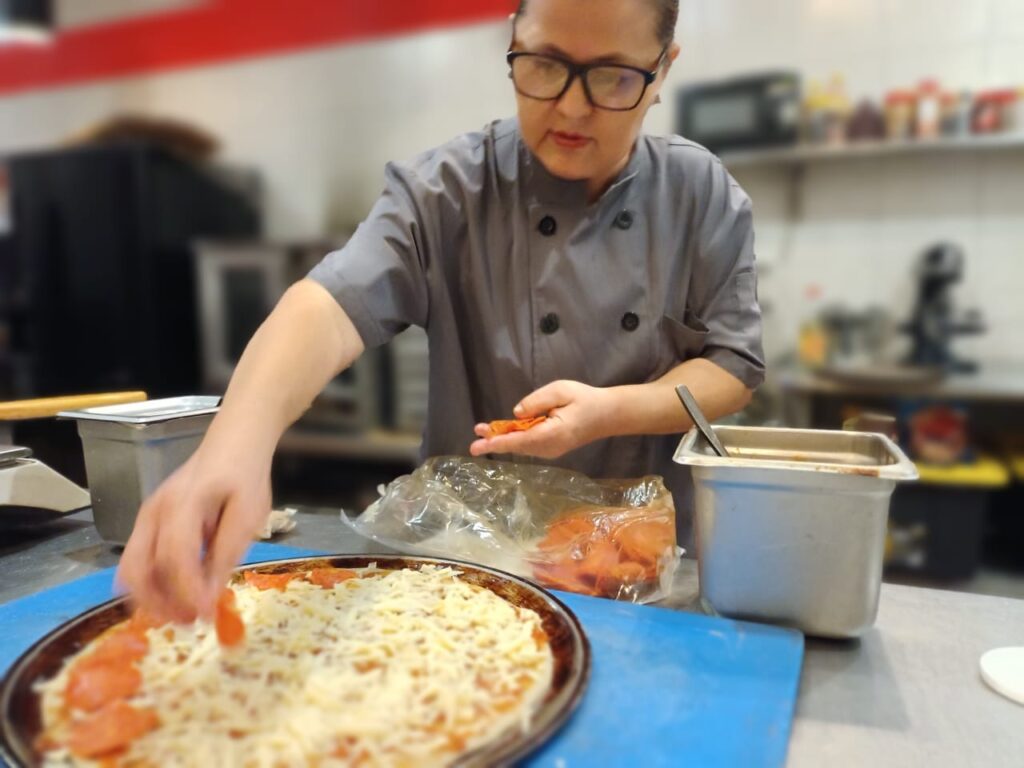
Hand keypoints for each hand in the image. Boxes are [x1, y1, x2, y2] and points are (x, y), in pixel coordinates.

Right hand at [116, 441, 271, 623]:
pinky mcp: (147, 526)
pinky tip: (178, 596)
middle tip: (190, 621)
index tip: (205, 615)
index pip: (175, 555)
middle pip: (138, 568)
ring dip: (153, 599)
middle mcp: (154, 511)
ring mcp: (145, 518)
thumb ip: (227, 552)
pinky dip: (153, 585)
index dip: (187, 589)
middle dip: (159, 602)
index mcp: (183, 503)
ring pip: (131, 570)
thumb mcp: (249, 513)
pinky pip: (138, 562)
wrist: (232, 445)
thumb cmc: (244, 476)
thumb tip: (210, 595)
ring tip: (185, 614)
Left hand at [469, 380, 614, 458]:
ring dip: (502, 439)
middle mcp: (550, 447)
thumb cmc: (584, 399)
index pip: (522, 440)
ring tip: (483, 431)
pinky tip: (502, 431)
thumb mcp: (561, 390)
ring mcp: (550, 450)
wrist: (606, 415)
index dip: (500, 441)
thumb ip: (537, 401)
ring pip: (522, 446)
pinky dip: (513, 439)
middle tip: (474, 441)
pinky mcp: (550, 448)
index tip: (483, 444)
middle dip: (496, 441)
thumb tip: (516, 413)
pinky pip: (528, 444)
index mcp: (553, 433)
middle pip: (518, 446)